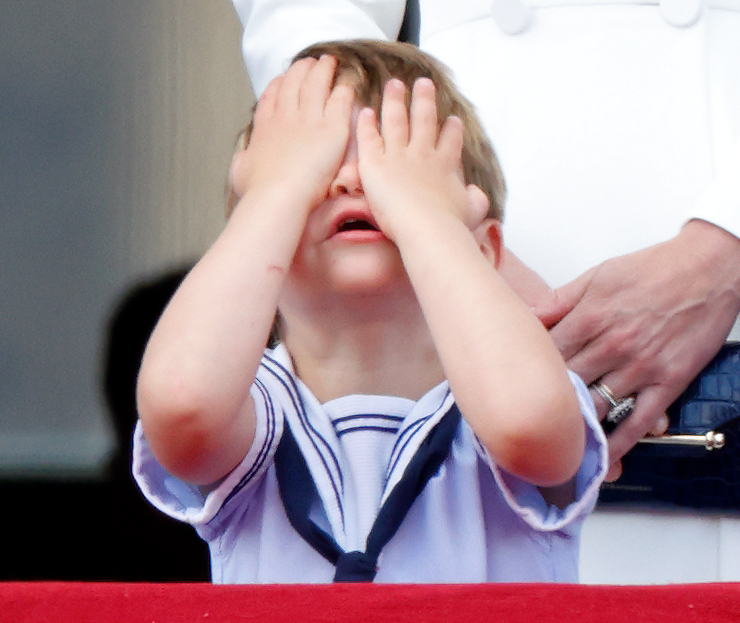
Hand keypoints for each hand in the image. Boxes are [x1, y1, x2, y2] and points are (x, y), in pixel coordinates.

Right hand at [229, 55, 353, 213]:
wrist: (277, 195)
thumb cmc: (259, 191)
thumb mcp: (241, 172)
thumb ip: (242, 162)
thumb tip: (243, 160)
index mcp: (265, 127)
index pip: (271, 96)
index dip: (279, 84)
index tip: (283, 78)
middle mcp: (286, 117)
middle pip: (294, 83)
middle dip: (301, 69)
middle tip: (309, 62)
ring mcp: (309, 120)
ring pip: (317, 85)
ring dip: (323, 70)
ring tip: (329, 62)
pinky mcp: (332, 129)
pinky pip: (340, 101)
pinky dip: (344, 90)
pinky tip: (348, 85)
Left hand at [356, 77, 486, 240]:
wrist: (428, 228)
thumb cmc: (450, 225)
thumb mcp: (472, 210)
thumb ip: (476, 199)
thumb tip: (477, 193)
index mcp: (445, 166)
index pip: (450, 142)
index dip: (452, 130)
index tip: (453, 120)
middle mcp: (423, 155)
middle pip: (424, 120)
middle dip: (424, 100)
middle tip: (424, 83)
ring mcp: (398, 156)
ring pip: (395, 121)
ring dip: (394, 101)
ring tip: (394, 84)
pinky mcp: (376, 164)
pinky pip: (369, 138)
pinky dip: (367, 124)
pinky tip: (366, 112)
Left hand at [535, 220, 739, 479]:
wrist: (709, 268)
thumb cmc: (653, 269)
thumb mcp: (597, 275)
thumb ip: (558, 300)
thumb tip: (524, 316)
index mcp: (590, 317)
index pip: (545, 355)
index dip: (525, 372)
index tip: (512, 387)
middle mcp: (612, 346)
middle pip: (565, 384)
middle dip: (543, 402)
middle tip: (525, 418)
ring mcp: (641, 367)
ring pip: (597, 407)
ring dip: (575, 426)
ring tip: (552, 442)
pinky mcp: (668, 382)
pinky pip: (638, 422)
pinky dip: (618, 443)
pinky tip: (599, 458)